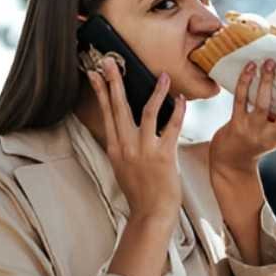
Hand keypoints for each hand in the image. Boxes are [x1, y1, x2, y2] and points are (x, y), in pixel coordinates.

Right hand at [85, 57, 186, 226]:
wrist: (151, 214)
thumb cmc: (140, 193)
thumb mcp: (122, 167)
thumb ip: (122, 147)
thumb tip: (121, 129)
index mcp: (115, 148)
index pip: (106, 113)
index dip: (100, 91)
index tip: (94, 73)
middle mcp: (126, 146)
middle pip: (118, 107)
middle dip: (114, 81)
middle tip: (110, 61)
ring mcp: (144, 150)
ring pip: (146, 112)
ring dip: (155, 91)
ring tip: (161, 75)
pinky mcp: (163, 156)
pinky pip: (171, 127)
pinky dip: (177, 111)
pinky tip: (181, 98)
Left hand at [210, 59, 275, 174]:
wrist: (230, 161)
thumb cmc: (255, 140)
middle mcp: (272, 138)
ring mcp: (253, 132)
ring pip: (263, 105)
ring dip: (267, 81)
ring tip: (269, 63)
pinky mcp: (235, 126)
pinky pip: (241, 100)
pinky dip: (245, 82)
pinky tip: (250, 68)